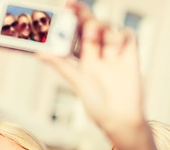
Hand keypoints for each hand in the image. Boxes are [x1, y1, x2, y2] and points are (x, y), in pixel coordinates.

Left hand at [39, 1, 145, 141]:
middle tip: (69, 4)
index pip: (73, 34)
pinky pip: (125, 33)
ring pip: (106, 26)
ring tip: (92, 37)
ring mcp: (114, 51)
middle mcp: (97, 52)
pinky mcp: (130, 53)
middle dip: (80, 12)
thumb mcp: (77, 81)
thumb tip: (39, 53)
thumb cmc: (97, 104)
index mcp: (82, 58)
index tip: (59, 10)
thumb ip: (61, 64)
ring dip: (98, 26)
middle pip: (88, 24)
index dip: (67, 22)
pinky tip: (114, 50)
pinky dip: (118, 36)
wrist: (121, 117)